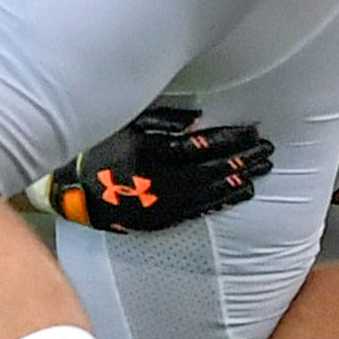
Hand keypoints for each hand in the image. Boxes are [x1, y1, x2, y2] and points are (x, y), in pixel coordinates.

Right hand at [32, 107, 273, 232]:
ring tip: (262, 170)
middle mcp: (156, 180)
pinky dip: (220, 202)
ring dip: (238, 181)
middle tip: (268, 152)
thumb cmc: (101, 149)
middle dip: (243, 160)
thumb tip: (199, 118)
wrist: (69, 191)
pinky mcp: (156, 220)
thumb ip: (161, 121)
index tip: (254, 132)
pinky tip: (239, 194)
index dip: (231, 139)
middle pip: (211, 170)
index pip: (200, 146)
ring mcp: (157, 204)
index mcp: (148, 152)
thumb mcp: (125, 124)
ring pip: (207, 192)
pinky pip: (195, 212)